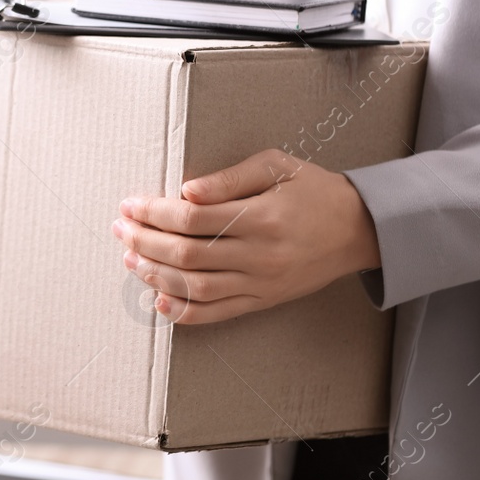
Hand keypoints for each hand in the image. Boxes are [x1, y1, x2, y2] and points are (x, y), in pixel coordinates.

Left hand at [112, 149, 380, 324]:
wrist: (358, 230)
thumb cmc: (313, 190)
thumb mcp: (276, 166)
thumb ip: (229, 179)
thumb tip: (186, 191)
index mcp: (260, 217)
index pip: (192, 218)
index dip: (154, 212)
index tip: (130, 204)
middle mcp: (259, 255)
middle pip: (187, 254)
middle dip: (145, 242)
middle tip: (121, 229)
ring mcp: (261, 283)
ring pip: (197, 287)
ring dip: (156, 275)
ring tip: (131, 260)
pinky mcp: (263, 301)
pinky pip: (218, 313)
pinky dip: (185, 312)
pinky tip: (160, 300)